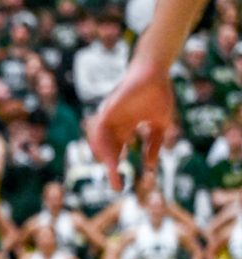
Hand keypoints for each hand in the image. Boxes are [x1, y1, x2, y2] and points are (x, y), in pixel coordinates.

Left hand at [87, 56, 173, 190]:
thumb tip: (149, 167)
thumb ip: (154, 145)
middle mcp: (114, 125)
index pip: (117, 153)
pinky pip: (98, 127)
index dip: (116, 169)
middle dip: (110, 170)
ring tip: (112, 171)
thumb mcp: (159, 125)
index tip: (121, 185)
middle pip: (106, 151)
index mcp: (125, 129)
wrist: (155, 72)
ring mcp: (109, 117)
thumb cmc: (158, 95)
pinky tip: (104, 154)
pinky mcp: (109, 108)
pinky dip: (98, 140)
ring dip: (104, 158)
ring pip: (98, 142)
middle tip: (117, 186)